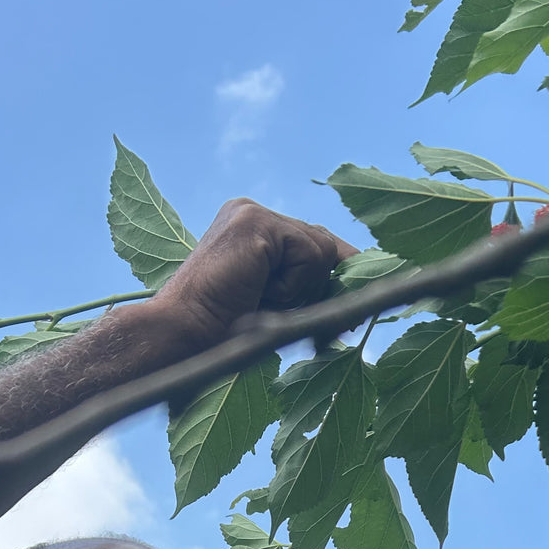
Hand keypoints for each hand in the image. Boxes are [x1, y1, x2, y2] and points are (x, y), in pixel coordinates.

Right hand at [152, 198, 355, 348]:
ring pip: (321, 249)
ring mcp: (252, 213)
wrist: (186, 335)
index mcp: (252, 228)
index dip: (334, 273)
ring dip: (301, 288)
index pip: (312, 241)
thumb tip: (362, 285)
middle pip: (323, 242)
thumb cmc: (226, 332)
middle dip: (324, 283)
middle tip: (295, 310)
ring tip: (261, 298)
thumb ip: (309, 285)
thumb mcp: (277, 304)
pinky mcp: (255, 221)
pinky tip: (258, 289)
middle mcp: (251, 213)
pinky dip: (292, 284)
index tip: (349, 303)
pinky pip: (308, 253)